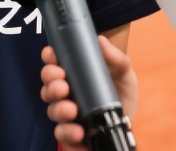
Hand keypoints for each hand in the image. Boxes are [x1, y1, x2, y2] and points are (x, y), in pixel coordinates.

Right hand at [40, 35, 137, 150]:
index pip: (55, 62)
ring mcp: (65, 113)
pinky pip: (60, 132)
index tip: (51, 54)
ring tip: (72, 109)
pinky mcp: (69, 134)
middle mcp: (66, 92)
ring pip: (51, 107)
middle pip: (48, 83)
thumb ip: (117, 59)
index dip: (49, 56)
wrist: (127, 128)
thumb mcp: (124, 75)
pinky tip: (78, 130)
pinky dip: (67, 131)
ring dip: (58, 107)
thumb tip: (101, 40)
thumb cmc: (122, 97)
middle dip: (50, 80)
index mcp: (75, 74)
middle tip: (62, 84)